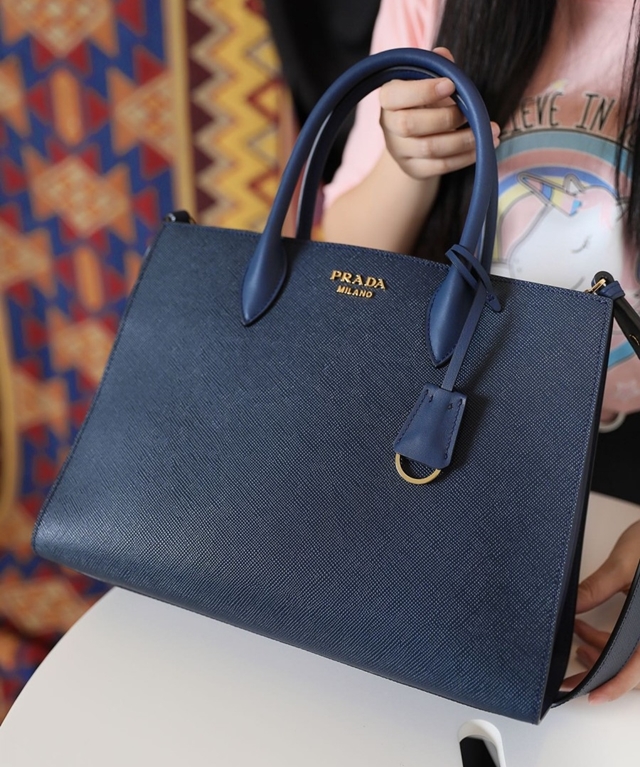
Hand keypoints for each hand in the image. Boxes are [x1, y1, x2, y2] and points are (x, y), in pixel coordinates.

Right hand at [378, 47, 500, 180]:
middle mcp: (389, 126)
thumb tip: (443, 54)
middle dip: (446, 117)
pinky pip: (440, 166)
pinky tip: (483, 148)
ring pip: (430, 148)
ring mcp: (399, 151)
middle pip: (410, 125)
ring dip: (464, 140)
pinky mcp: (414, 169)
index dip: (422, 91)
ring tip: (492, 131)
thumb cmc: (425, 101)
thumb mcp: (427, 80)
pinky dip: (465, 157)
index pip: (396, 96)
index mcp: (388, 98)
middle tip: (470, 112)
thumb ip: (435, 68)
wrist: (415, 138)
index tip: (451, 84)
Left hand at [562, 520, 639, 702]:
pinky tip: (589, 631)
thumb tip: (569, 606)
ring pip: (633, 658)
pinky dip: (612, 644)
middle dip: (599, 671)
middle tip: (569, 672)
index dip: (613, 686)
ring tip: (578, 641)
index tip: (587, 694)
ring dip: (604, 655)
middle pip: (632, 668)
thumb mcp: (625, 563)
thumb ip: (597, 587)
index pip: (636, 668)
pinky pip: (635, 646)